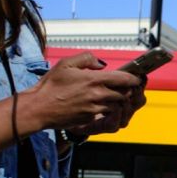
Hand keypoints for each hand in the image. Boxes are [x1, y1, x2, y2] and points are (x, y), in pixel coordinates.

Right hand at [25, 52, 141, 132]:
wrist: (39, 108)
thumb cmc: (50, 86)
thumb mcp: (66, 64)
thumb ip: (87, 58)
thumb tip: (101, 64)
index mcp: (94, 80)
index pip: (124, 79)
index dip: (134, 78)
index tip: (137, 77)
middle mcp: (98, 95)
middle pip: (125, 94)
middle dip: (128, 90)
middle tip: (127, 87)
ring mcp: (95, 108)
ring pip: (117, 105)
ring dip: (119, 100)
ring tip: (114, 95)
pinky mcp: (90, 119)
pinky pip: (105, 113)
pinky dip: (108, 109)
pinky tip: (101, 104)